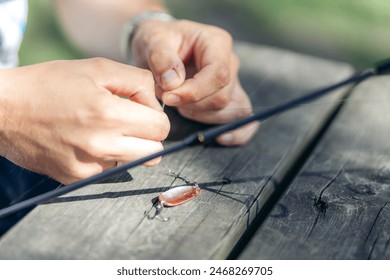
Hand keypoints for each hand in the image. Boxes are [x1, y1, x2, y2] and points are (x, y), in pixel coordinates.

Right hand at [0, 58, 168, 183]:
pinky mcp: (75, 178)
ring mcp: (88, 166)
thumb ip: (138, 81)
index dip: (155, 116)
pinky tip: (86, 140)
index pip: (162, 128)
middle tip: (130, 122)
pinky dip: (105, 156)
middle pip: (154, 152)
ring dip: (128, 147)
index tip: (141, 110)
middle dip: (148, 135)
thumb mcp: (97, 68)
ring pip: (133, 163)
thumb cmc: (48, 84)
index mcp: (109, 115)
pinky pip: (108, 170)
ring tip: (104, 129)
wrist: (3, 110)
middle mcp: (101, 146)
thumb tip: (157, 102)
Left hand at [131, 19, 258, 145]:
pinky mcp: (230, 99)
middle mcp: (230, 63)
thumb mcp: (153, 41)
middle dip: (193, 106)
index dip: (195, 92)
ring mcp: (233, 83)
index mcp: (216, 43)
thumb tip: (173, 84)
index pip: (218, 74)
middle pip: (222, 97)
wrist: (160, 47)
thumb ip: (162, 59)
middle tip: (168, 98)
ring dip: (202, 117)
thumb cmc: (158, 41)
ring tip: (180, 105)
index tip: (169, 97)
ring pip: (231, 112)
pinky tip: (221, 138)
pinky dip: (237, 133)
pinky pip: (245, 120)